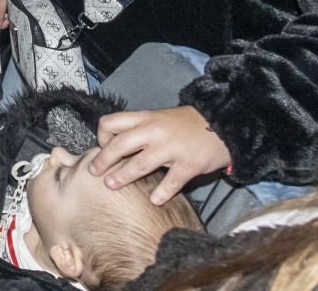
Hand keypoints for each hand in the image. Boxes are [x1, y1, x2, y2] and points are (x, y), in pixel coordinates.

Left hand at [93, 105, 231, 204]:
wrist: (222, 125)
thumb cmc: (186, 124)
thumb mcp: (159, 118)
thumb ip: (140, 129)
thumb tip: (116, 145)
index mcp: (145, 118)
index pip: (111, 122)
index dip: (102, 135)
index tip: (103, 147)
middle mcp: (155, 131)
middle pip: (120, 145)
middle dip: (103, 159)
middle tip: (94, 172)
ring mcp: (172, 148)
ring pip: (140, 164)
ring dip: (123, 176)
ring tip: (111, 185)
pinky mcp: (189, 164)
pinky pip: (172, 181)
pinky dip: (162, 193)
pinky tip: (154, 200)